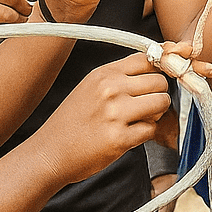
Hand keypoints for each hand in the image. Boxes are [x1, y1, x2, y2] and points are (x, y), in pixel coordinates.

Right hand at [38, 53, 170, 182]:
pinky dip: (145, 133)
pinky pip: (151, 129)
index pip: (147, 59)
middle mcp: (110, 89)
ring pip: (161, 103)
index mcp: (103, 73)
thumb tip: (154, 70)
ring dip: (156, 114)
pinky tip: (129, 135)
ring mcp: (116, 113)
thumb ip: (119, 77)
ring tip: (139, 120)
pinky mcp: (119, 138)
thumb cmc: (70, 122)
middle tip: (147, 106)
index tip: (156, 81)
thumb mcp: (90, 87)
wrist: (49, 152)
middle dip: (158, 94)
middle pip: (159, 81)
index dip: (158, 71)